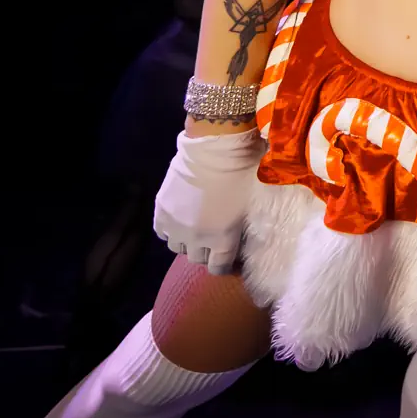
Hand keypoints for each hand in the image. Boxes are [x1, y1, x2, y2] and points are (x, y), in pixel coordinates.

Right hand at [152, 129, 262, 274]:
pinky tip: (180, 220)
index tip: (229, 257)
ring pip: (178, 247)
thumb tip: (249, 232)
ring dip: (187, 241)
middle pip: (198, 258)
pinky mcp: (161, 211)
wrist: (216, 149)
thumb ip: (246, 225)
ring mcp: (176, 226)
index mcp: (223, 240)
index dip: (224, 265)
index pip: (219, 268)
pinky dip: (170, 230)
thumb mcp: (255, 204)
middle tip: (214, 237)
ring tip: (196, 227)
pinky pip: (162, 232)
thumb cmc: (245, 172)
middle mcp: (197, 239)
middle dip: (207, 251)